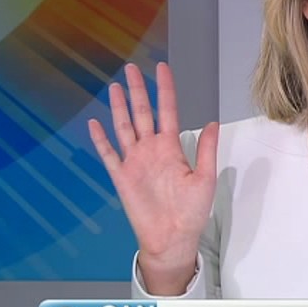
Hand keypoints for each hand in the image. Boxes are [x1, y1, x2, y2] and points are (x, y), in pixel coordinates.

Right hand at [88, 62, 218, 294]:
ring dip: (118, 107)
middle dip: (137, 90)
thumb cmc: (192, 211)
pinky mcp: (121, 177)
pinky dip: (100, 139)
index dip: (165, 89)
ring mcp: (135, 162)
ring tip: (114, 86)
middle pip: (142, 112)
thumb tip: (213, 123)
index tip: (162, 68)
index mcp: (171, 147)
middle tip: (131, 68)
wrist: (173, 238)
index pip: (168, 110)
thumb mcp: (206, 178)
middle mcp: (151, 150)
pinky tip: (94, 123)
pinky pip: (108, 154)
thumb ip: (207, 150)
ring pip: (124, 127)